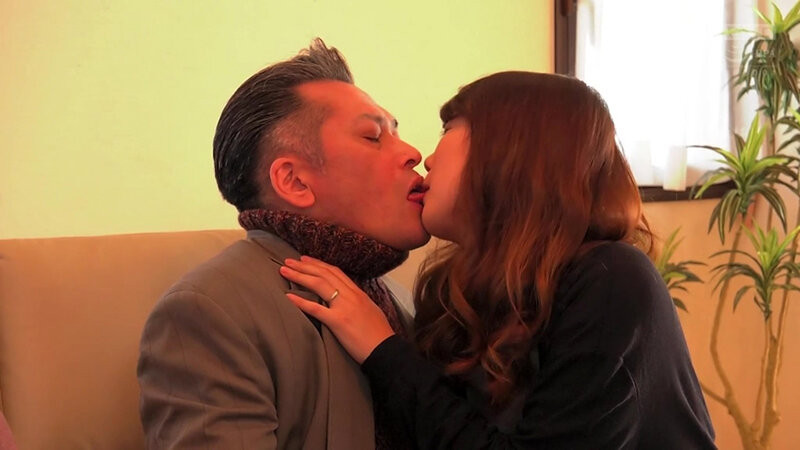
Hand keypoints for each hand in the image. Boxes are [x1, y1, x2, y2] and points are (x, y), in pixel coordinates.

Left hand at [280, 256, 394, 363]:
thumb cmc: (379, 335)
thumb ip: (356, 303)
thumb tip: (345, 300)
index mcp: (358, 293)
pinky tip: (288, 296)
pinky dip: (300, 301)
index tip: (305, 259)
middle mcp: (351, 295)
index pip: (335, 272)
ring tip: (284, 271)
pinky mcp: (338, 321)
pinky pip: (315, 309)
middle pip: (324, 274)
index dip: (319, 264)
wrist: (386, 349)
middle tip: (288, 261)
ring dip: (299, 276)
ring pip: (319, 284)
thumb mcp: (370, 311)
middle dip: (304, 266)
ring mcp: (344, 307)